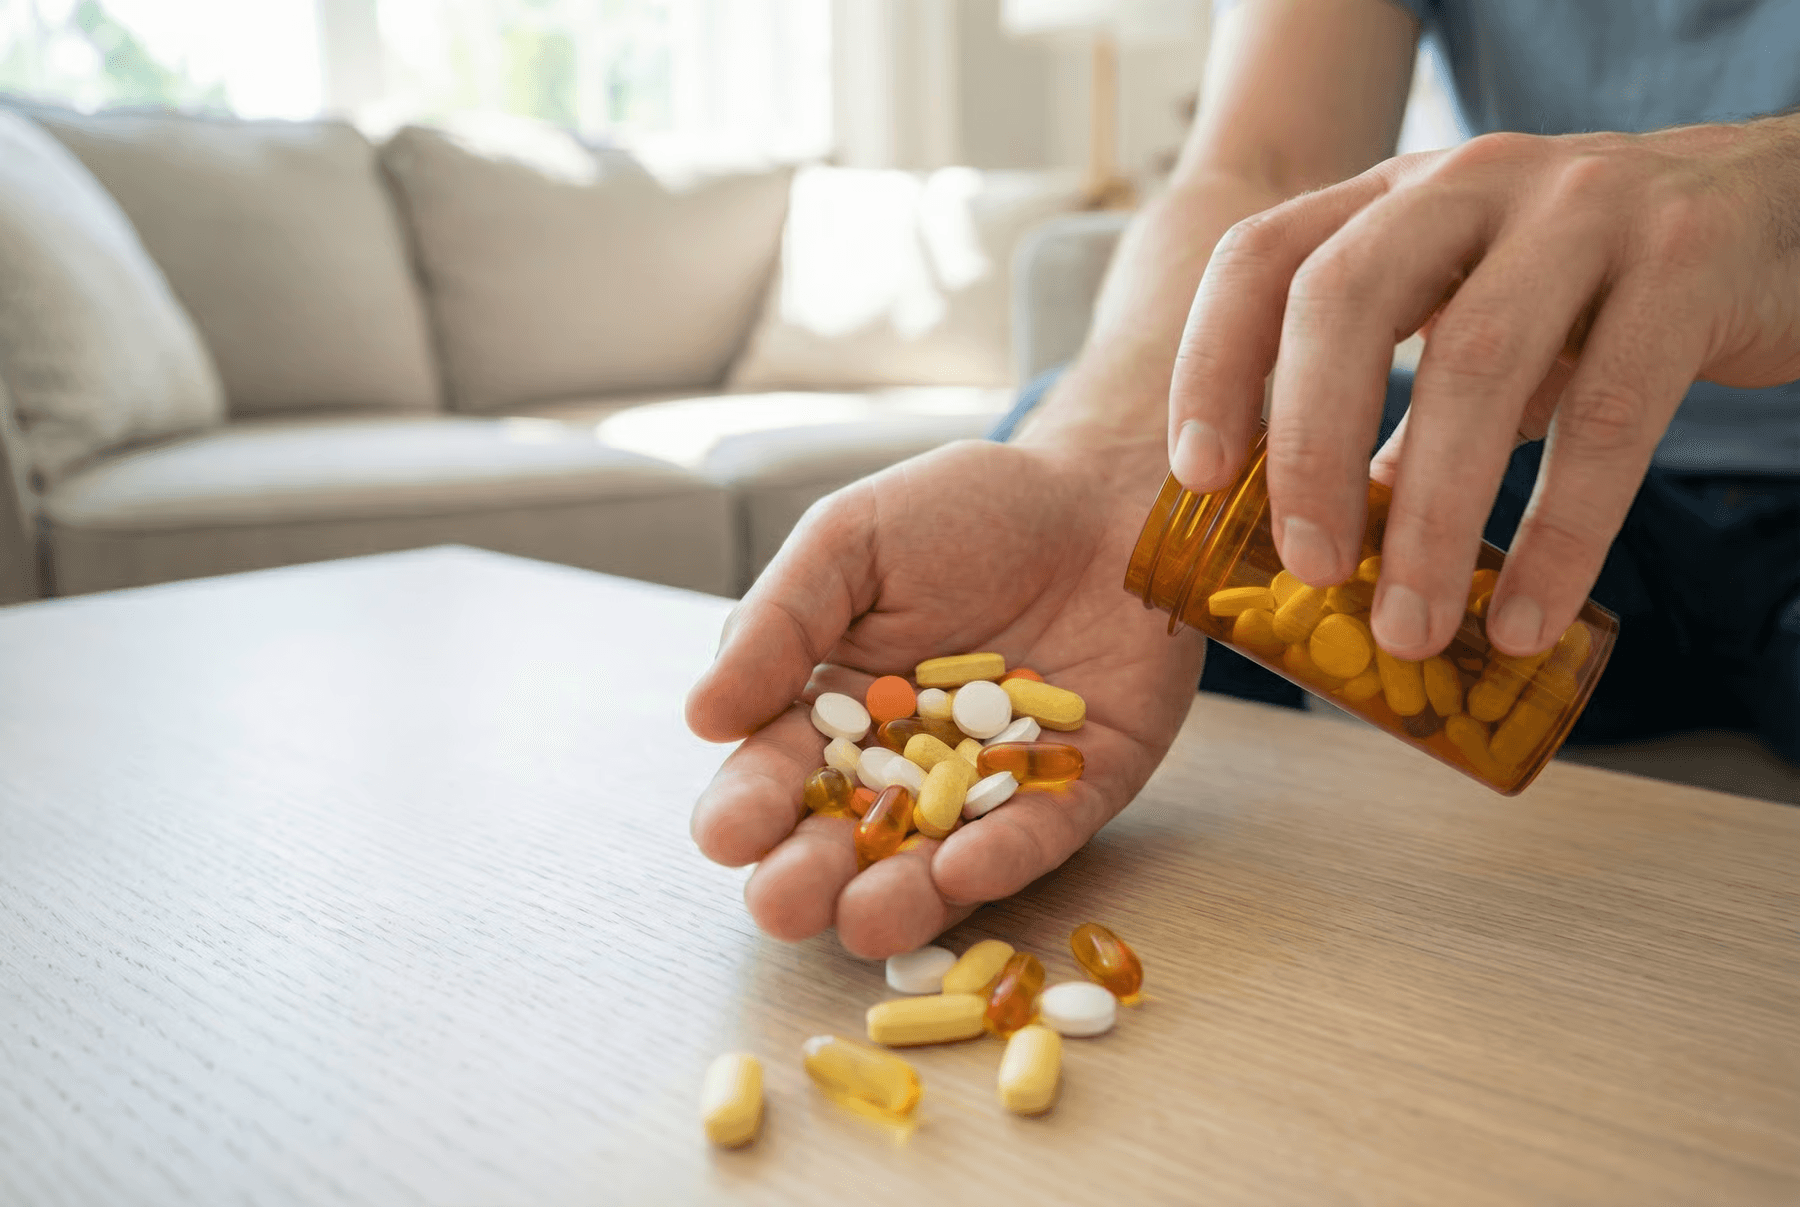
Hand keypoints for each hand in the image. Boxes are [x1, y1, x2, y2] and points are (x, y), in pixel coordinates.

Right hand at [685, 437, 1203, 957]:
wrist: (1101, 490)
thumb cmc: (964, 509)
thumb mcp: (851, 541)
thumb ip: (779, 622)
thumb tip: (702, 717)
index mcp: (835, 708)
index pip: (777, 773)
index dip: (748, 808)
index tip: (727, 835)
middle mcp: (909, 765)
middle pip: (846, 837)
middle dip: (808, 877)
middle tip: (783, 904)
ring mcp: (994, 787)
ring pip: (936, 861)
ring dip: (899, 897)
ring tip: (863, 921)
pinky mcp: (1079, 788)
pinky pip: (1040, 836)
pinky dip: (1002, 858)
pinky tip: (963, 872)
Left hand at [1168, 117, 1799, 659]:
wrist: (1782, 206)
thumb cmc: (1594, 284)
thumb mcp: (1471, 311)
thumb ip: (1396, 400)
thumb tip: (1326, 535)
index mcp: (1396, 198)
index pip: (1262, 258)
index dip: (1214, 365)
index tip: (1197, 478)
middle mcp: (1472, 183)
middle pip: (1344, 298)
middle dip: (1309, 446)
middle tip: (1309, 569)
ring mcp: (1582, 211)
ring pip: (1473, 361)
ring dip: (1432, 515)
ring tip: (1411, 628)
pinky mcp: (1687, 263)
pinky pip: (1609, 415)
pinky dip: (1563, 533)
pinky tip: (1530, 617)